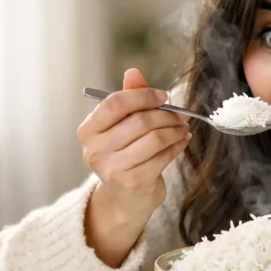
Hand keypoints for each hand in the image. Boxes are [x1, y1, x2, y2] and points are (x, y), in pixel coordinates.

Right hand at [80, 69, 189, 265]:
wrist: (125, 199)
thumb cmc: (125, 155)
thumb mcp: (122, 127)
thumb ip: (128, 99)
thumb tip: (133, 71)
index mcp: (88, 130)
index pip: (115, 103)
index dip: (143, 96)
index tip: (163, 97)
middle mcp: (94, 150)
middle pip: (140, 121)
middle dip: (166, 115)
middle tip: (180, 115)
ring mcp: (112, 168)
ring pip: (155, 138)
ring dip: (175, 130)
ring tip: (183, 128)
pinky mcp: (133, 182)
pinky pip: (163, 156)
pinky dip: (178, 145)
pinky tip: (182, 141)